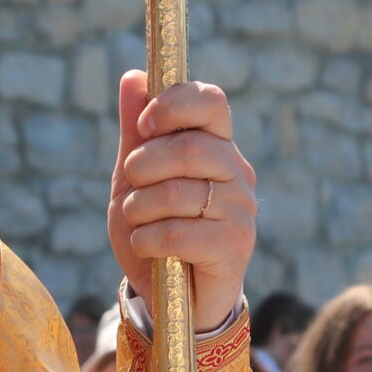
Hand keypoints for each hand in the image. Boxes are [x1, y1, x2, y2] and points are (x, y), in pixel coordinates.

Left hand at [109, 70, 255, 331]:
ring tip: (137, 223)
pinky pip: (178, 232)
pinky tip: (147, 246)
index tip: (145, 124)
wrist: (170, 296)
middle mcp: (237, 172)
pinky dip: (148, 239)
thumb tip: (133, 76)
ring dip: (139, 209)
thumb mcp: (134, 179)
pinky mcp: (235, 245)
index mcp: (216, 145)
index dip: (175, 104)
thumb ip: (136, 131)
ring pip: (178, 192)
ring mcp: (240, 209)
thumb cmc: (154, 229)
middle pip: (191, 146)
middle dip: (145, 165)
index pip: (211, 102)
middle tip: (132, 183)